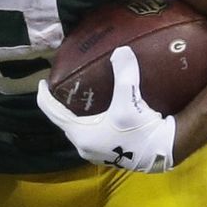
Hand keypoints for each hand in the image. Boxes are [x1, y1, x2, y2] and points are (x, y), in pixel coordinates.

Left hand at [35, 45, 176, 171]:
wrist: (165, 150)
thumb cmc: (141, 128)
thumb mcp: (130, 101)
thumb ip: (124, 75)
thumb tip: (121, 50)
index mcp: (80, 134)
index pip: (52, 112)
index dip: (44, 96)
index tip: (42, 82)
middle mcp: (82, 146)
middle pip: (63, 122)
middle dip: (60, 106)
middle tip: (62, 89)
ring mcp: (94, 154)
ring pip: (76, 131)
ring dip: (74, 117)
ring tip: (77, 101)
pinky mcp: (106, 156)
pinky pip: (89, 137)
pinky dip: (87, 125)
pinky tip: (95, 115)